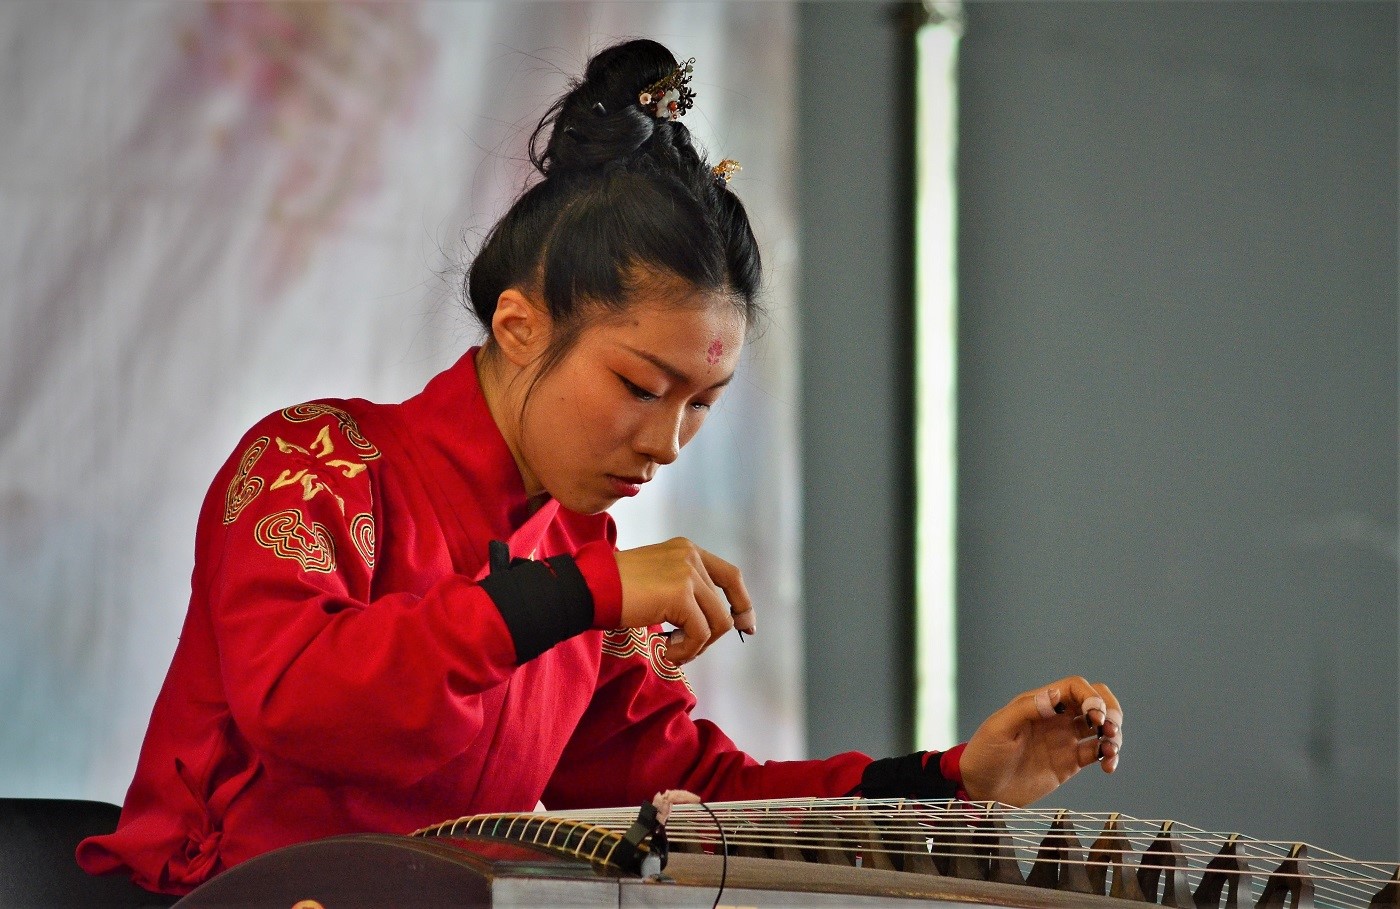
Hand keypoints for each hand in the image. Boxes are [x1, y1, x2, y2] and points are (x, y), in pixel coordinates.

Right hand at [613, 538, 755, 663]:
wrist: (591, 587)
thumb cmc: (616, 589)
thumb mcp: (658, 579)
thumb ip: (684, 589)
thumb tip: (711, 621)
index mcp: (687, 550)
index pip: (730, 576)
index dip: (742, 603)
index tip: (746, 626)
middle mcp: (691, 557)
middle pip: (724, 607)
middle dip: (710, 636)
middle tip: (686, 649)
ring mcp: (688, 574)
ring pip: (717, 623)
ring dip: (696, 646)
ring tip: (671, 650)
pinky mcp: (681, 595)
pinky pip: (700, 634)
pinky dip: (686, 650)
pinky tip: (666, 651)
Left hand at [959, 676, 1122, 806]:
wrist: (981, 789)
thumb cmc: (984, 755)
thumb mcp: (1000, 728)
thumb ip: (1027, 709)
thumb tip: (1055, 695)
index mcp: (1039, 703)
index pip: (1076, 687)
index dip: (1091, 696)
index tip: (1095, 715)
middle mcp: (1056, 718)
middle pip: (1095, 701)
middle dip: (1110, 710)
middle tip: (1108, 729)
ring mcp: (1065, 740)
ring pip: (1101, 727)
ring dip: (1114, 734)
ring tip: (1110, 750)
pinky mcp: (1069, 763)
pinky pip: (1098, 753)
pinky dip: (1110, 756)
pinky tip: (1108, 766)